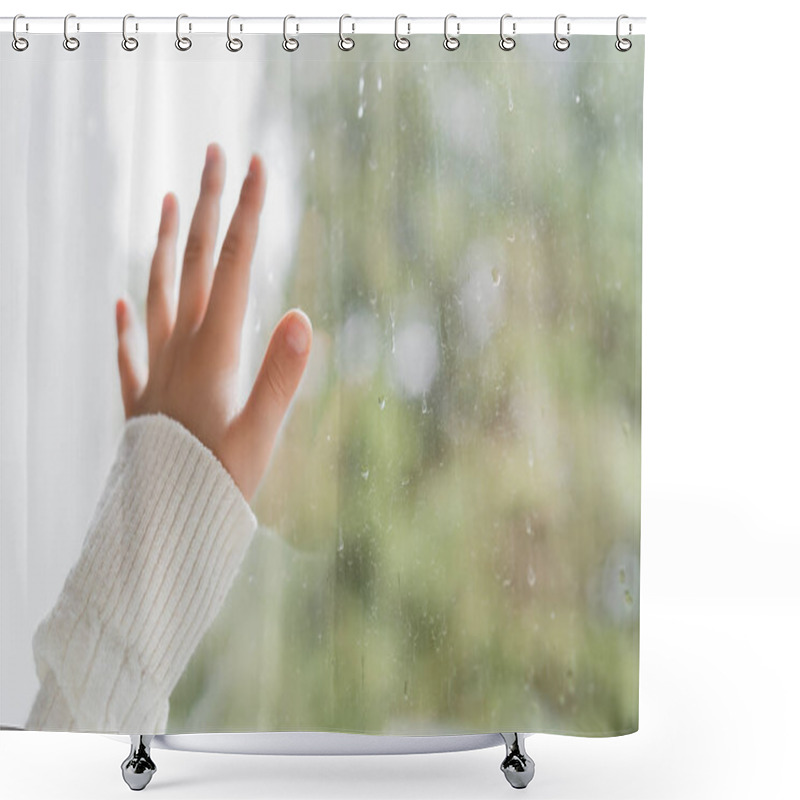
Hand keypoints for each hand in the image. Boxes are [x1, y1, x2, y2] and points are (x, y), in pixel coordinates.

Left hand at [114, 142, 312, 501]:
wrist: (162, 527)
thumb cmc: (218, 485)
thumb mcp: (261, 436)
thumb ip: (282, 377)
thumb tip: (304, 317)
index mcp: (213, 350)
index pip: (234, 265)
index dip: (247, 213)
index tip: (257, 165)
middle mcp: (179, 348)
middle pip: (194, 262)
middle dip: (207, 205)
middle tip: (214, 153)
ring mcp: (156, 371)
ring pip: (156, 292)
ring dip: (162, 244)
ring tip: (164, 202)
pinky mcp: (142, 401)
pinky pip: (128, 351)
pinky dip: (123, 323)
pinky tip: (119, 303)